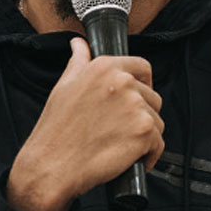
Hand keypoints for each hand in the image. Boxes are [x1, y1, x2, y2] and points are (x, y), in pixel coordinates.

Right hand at [6, 37, 163, 210]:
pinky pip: (158, 144)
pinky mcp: (144, 132)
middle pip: (152, 97)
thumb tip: (79, 45)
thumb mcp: (64, 86)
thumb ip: (78, 61)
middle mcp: (122, 82)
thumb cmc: (56, 130)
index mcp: (104, 67)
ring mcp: (135, 107)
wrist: (52, 165)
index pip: (142, 67)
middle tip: (119, 129)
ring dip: (144, 135)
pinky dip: (148, 155)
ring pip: (156, 121)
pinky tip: (129, 159)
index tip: (136, 97)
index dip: (143, 84)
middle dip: (141, 114)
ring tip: (120, 144)